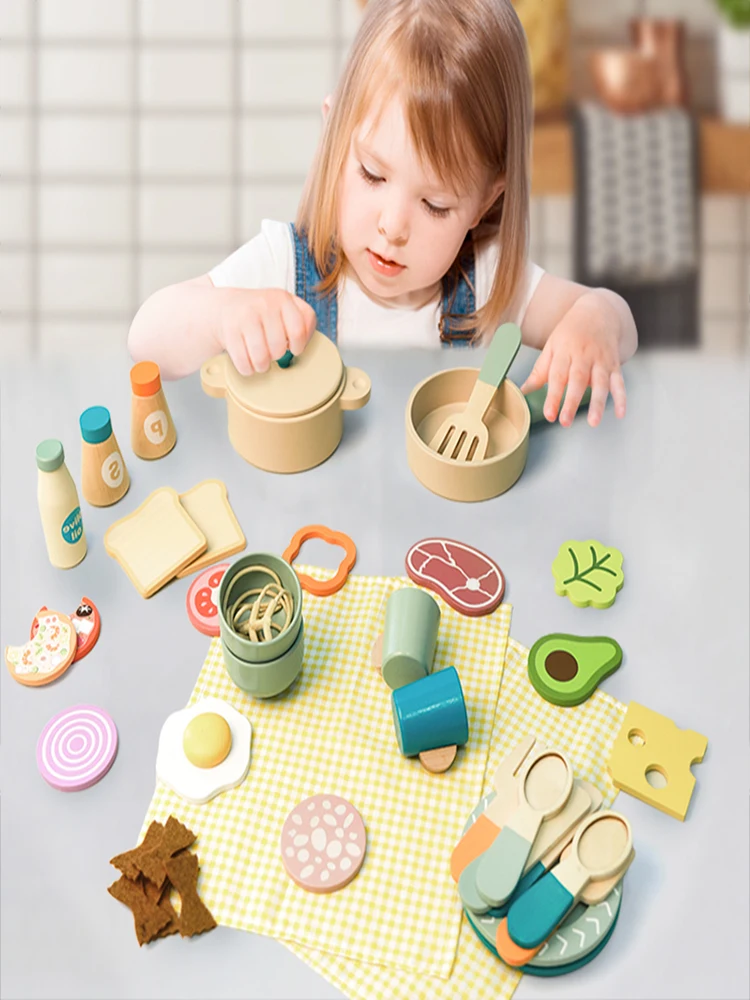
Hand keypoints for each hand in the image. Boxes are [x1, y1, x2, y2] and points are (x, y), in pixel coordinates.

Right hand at [218, 288, 316, 375]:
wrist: (226, 306)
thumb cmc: (262, 314)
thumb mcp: (285, 309)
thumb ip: (302, 323)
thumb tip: (300, 347)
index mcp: (283, 299)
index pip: (299, 330)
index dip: (298, 346)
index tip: (293, 348)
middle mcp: (264, 304)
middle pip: (279, 347)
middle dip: (277, 355)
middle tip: (271, 351)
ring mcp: (245, 315)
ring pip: (261, 357)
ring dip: (262, 366)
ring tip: (261, 361)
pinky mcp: (229, 329)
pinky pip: (243, 361)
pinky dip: (247, 368)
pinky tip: (248, 362)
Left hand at [520, 292, 626, 427]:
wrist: (598, 312)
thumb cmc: (570, 333)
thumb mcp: (552, 347)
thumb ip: (539, 371)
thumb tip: (522, 391)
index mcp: (565, 352)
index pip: (557, 377)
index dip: (553, 397)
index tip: (549, 414)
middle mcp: (584, 356)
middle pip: (578, 381)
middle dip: (572, 402)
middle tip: (565, 421)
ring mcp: (601, 360)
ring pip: (601, 384)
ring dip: (598, 404)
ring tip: (593, 422)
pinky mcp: (615, 364)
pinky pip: (620, 382)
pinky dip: (621, 398)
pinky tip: (620, 413)